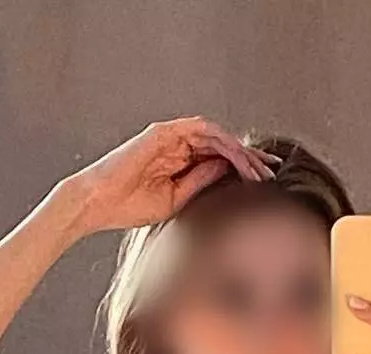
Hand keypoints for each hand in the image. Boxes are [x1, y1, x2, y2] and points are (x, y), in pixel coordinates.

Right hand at [62, 115, 280, 237]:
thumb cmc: (129, 205)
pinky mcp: (163, 133)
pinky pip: (200, 131)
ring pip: (215, 136)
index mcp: (178, 160)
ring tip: (257, 168)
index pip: (217, 157)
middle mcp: (176, 144)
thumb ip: (200, 181)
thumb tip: (226, 172)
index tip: (263, 179)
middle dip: (248, 156)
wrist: (99, 203)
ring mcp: (170, 136)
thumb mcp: (176, 198)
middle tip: (271, 171)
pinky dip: (221, 142)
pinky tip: (238, 157)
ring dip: (239, 150)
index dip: (242, 166)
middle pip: (221, 143)